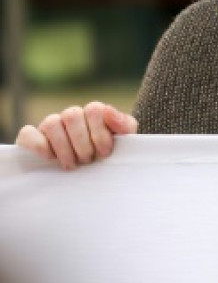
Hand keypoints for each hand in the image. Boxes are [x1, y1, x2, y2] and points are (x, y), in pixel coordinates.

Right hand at [16, 102, 138, 169]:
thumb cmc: (108, 155)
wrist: (91, 173)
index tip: (105, 153)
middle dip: (82, 143)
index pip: (93, 109)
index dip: (99, 132)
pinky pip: (28, 133)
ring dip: (64, 147)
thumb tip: (108, 110)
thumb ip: (124, 125)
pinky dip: (38, 145)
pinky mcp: (32, 138)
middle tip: (88, 161)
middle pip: (72, 115)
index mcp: (93, 113)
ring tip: (72, 165)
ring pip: (52, 123)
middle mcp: (71, 115)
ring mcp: (50, 125)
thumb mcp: (124, 141)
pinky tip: (50, 158)